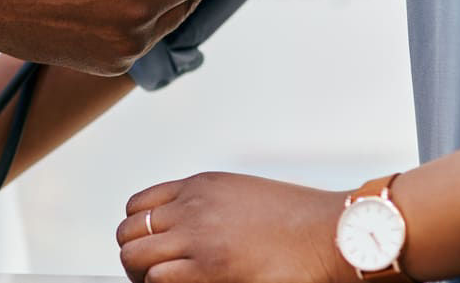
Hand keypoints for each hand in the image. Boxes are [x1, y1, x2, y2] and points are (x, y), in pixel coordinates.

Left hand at [117, 172, 356, 282]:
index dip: (138, 232)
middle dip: (134, 256)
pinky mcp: (208, 268)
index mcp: (198, 186)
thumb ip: (207, 206)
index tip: (149, 248)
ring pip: (134, 257)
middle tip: (149, 275)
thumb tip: (185, 229)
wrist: (332, 233)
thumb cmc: (299, 220)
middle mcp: (191, 207)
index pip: (137, 206)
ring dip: (142, 275)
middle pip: (128, 232)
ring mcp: (197, 237)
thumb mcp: (241, 195)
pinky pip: (158, 280)